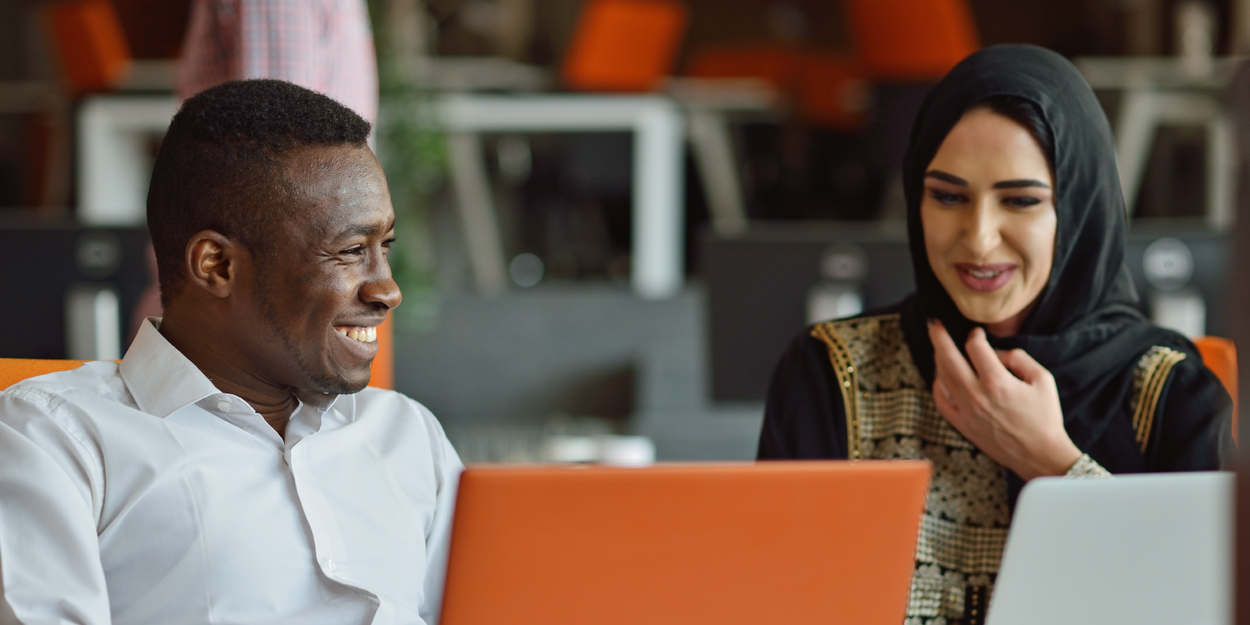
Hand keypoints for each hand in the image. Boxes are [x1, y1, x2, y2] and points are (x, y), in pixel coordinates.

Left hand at [928, 319, 1081, 479]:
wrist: (1040, 455)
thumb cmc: (1045, 418)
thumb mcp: (1043, 379)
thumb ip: (1018, 357)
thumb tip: (995, 351)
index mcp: (997, 382)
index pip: (974, 347)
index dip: (974, 334)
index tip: (977, 332)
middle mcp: (977, 395)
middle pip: (948, 357)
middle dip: (939, 336)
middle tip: (935, 323)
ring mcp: (966, 411)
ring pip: (941, 377)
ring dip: (937, 358)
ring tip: (938, 346)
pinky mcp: (962, 425)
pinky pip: (940, 401)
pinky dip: (937, 385)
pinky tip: (941, 376)